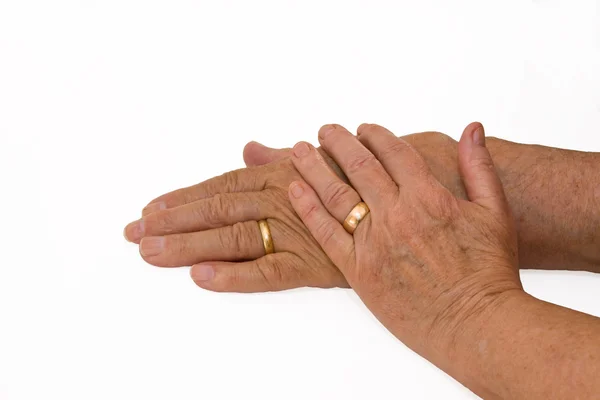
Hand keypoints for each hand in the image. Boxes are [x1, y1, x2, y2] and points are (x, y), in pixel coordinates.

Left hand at [123, 155, 347, 291]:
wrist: (407, 196)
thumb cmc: (358, 175)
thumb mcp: (317, 160)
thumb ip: (277, 157)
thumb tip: (248, 148)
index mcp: (278, 173)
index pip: (219, 185)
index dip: (182, 198)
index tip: (149, 209)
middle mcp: (280, 197)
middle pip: (216, 210)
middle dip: (171, 223)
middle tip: (134, 234)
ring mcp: (294, 229)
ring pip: (231, 238)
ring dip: (188, 246)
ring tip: (151, 253)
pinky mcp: (311, 262)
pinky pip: (267, 272)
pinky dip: (233, 276)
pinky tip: (201, 278)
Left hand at [287, 123, 522, 365]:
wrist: (477, 324)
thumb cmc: (490, 271)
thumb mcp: (494, 212)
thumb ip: (479, 167)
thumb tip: (472, 128)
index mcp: (429, 196)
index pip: (393, 152)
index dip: (375, 135)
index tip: (364, 128)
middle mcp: (397, 214)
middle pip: (359, 166)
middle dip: (339, 142)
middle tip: (325, 130)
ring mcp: (374, 242)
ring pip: (335, 194)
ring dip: (314, 167)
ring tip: (300, 149)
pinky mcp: (359, 270)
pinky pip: (326, 233)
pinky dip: (308, 208)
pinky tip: (295, 189)